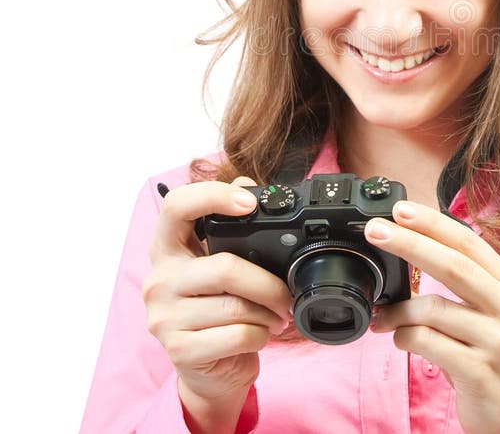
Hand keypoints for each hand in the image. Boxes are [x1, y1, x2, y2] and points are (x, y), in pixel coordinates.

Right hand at [143, 177, 292, 432]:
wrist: (210, 370)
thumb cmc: (220, 307)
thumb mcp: (221, 263)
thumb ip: (233, 225)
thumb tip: (249, 183)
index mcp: (167, 249)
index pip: (175, 206)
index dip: (213, 197)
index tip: (249, 203)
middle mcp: (159, 279)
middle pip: (225, 267)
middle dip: (268, 283)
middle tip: (286, 294)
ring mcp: (164, 317)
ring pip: (236, 306)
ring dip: (268, 313)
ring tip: (274, 315)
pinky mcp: (179, 350)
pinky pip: (237, 335)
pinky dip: (260, 335)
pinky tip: (259, 334)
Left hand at [365, 202, 499, 433]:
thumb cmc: (492, 347)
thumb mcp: (490, 305)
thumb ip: (462, 275)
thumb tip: (411, 239)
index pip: (467, 242)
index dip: (432, 223)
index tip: (400, 210)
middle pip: (453, 265)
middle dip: (409, 243)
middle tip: (375, 230)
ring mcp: (497, 340)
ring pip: (433, 309)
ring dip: (397, 310)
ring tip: (380, 317)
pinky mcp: (480, 372)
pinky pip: (428, 344)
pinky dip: (404, 337)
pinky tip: (399, 339)